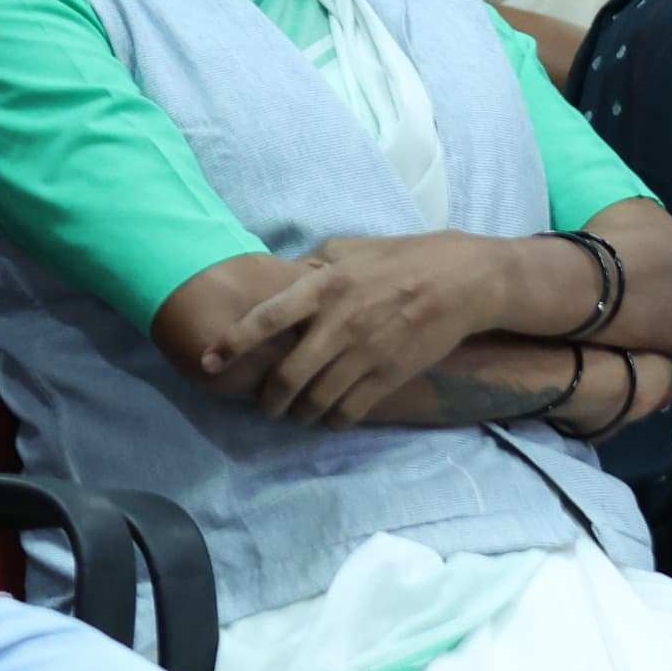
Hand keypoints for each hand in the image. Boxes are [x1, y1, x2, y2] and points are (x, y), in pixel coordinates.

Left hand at [207, 235, 507, 426]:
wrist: (463, 280)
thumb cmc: (402, 258)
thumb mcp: (350, 249)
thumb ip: (312, 268)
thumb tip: (283, 281)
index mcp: (325, 286)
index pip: (266, 318)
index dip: (232, 343)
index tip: (208, 362)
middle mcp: (339, 323)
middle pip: (287, 377)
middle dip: (267, 400)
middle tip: (263, 404)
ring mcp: (366, 354)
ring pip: (316, 401)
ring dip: (298, 415)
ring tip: (294, 414)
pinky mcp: (389, 376)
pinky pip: (349, 412)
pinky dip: (332, 421)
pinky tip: (329, 417)